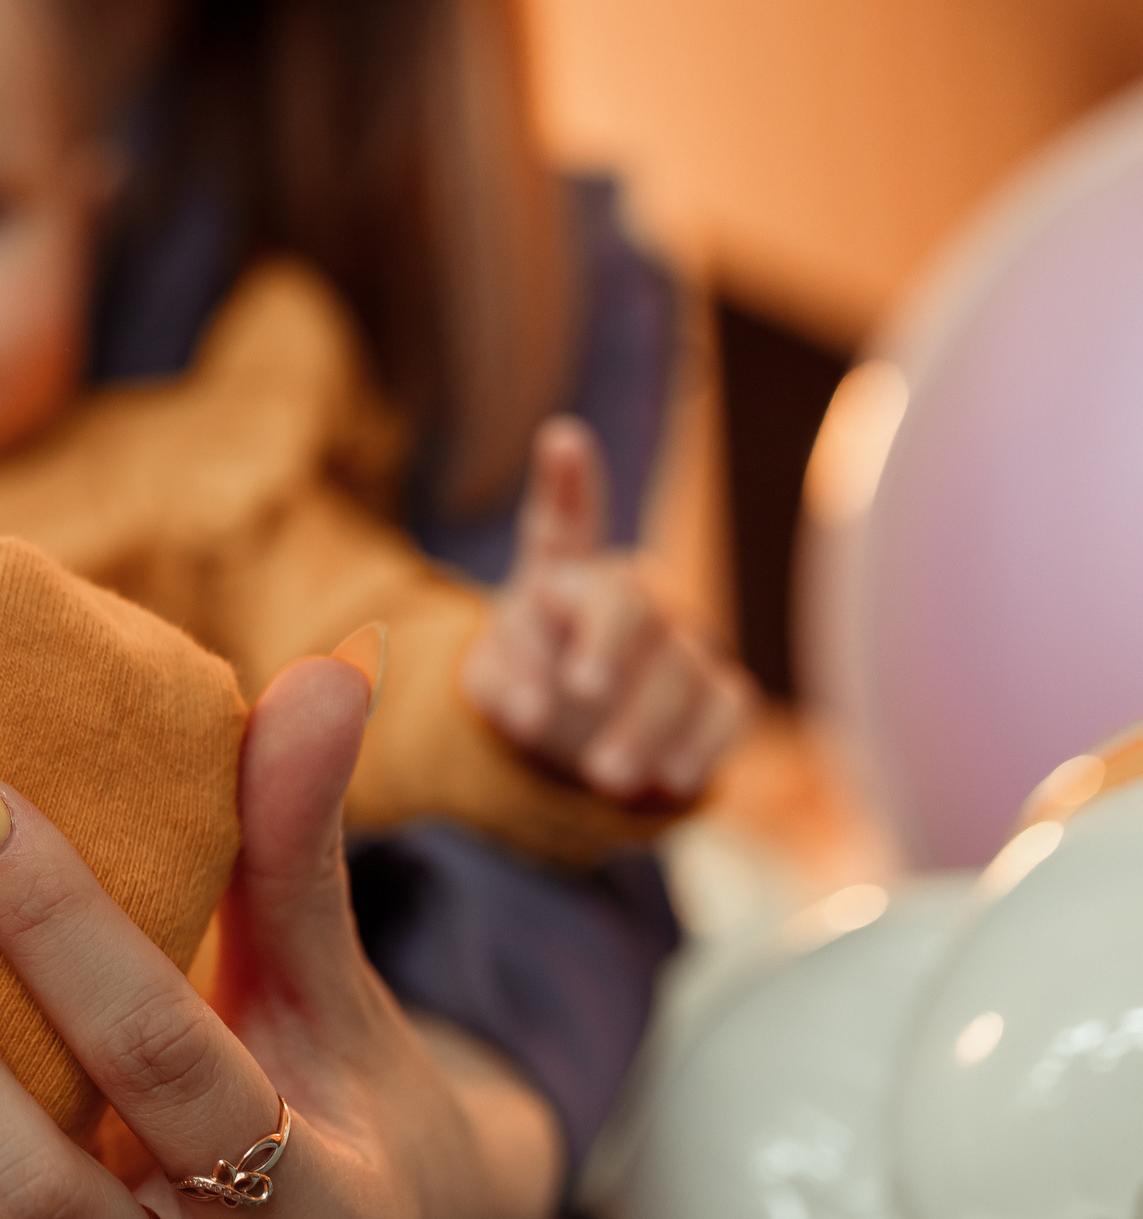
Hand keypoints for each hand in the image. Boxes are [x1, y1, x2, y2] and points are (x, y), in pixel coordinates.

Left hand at [462, 415, 751, 800]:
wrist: (572, 744)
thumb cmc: (526, 687)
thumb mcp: (491, 679)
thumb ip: (501, 681)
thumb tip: (532, 709)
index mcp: (562, 576)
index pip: (561, 526)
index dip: (564, 483)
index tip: (561, 439)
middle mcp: (628, 597)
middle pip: (632, 602)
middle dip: (609, 644)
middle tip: (580, 689)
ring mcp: (679, 643)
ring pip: (679, 669)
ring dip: (644, 724)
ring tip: (602, 775)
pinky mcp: (715, 694)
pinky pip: (726, 708)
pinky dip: (702, 743)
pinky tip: (671, 779)